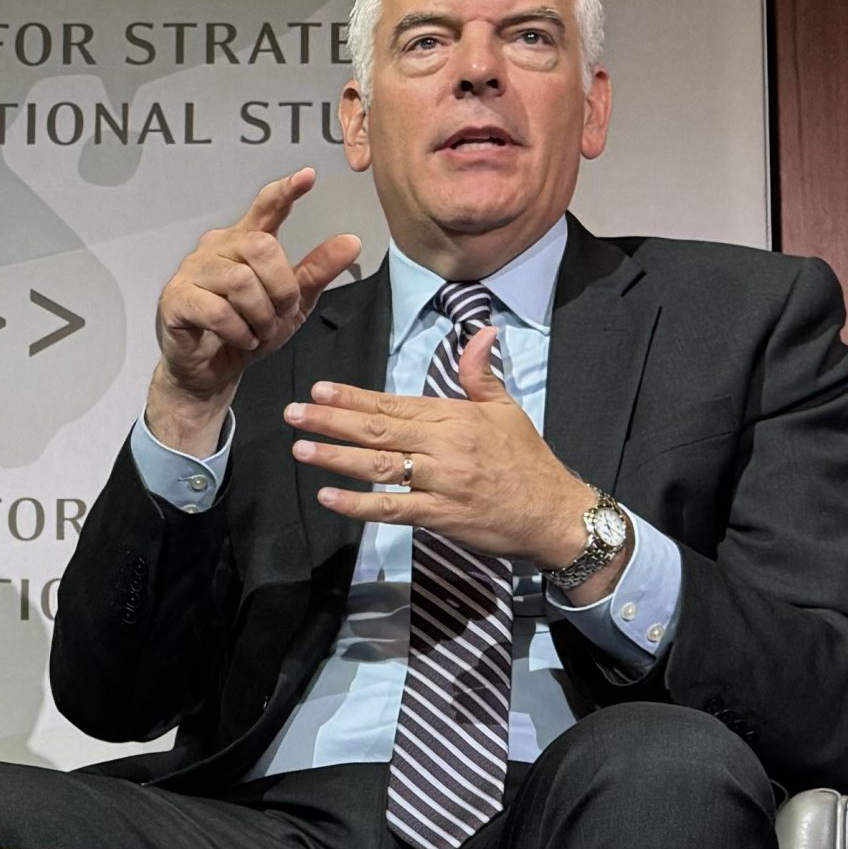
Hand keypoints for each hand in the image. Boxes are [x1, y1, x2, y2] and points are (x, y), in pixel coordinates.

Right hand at [146, 170, 367, 455]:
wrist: (210, 373)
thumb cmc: (245, 332)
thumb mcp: (291, 305)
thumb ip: (316, 273)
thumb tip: (351, 242)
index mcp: (244, 242)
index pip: (265, 207)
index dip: (285, 191)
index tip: (308, 176)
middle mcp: (216, 248)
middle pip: (260, 247)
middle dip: (280, 287)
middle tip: (280, 314)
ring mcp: (192, 271)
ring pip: (240, 281)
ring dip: (259, 315)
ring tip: (257, 332)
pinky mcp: (176, 299)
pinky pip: (218, 310)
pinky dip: (238, 331)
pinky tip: (240, 339)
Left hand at [286, 324, 594, 567]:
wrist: (554, 512)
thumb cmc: (527, 460)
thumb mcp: (508, 409)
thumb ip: (480, 375)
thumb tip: (480, 332)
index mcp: (455, 416)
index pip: (395, 403)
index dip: (354, 396)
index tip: (319, 389)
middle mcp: (445, 445)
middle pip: (379, 430)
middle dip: (332, 420)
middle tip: (293, 413)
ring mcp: (441, 482)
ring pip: (381, 467)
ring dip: (337, 457)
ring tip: (300, 449)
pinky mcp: (440, 516)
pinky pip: (393, 509)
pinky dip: (359, 504)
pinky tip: (328, 497)